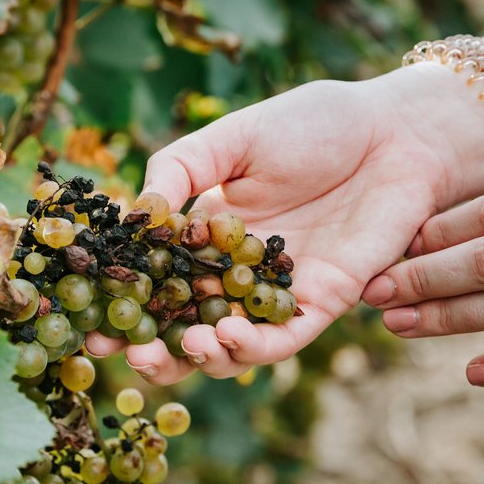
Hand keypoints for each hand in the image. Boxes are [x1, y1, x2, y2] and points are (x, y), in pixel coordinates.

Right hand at [88, 66, 483, 383]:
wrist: (397, 131)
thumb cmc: (316, 125)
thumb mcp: (232, 138)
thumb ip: (180, 169)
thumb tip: (136, 216)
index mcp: (207, 235)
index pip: (156, 281)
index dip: (120, 306)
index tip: (86, 323)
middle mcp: (237, 274)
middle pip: (184, 329)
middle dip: (151, 351)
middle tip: (122, 353)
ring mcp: (279, 293)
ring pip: (231, 348)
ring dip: (199, 357)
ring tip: (180, 346)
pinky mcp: (324, 302)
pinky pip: (283, 340)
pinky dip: (252, 348)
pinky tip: (225, 336)